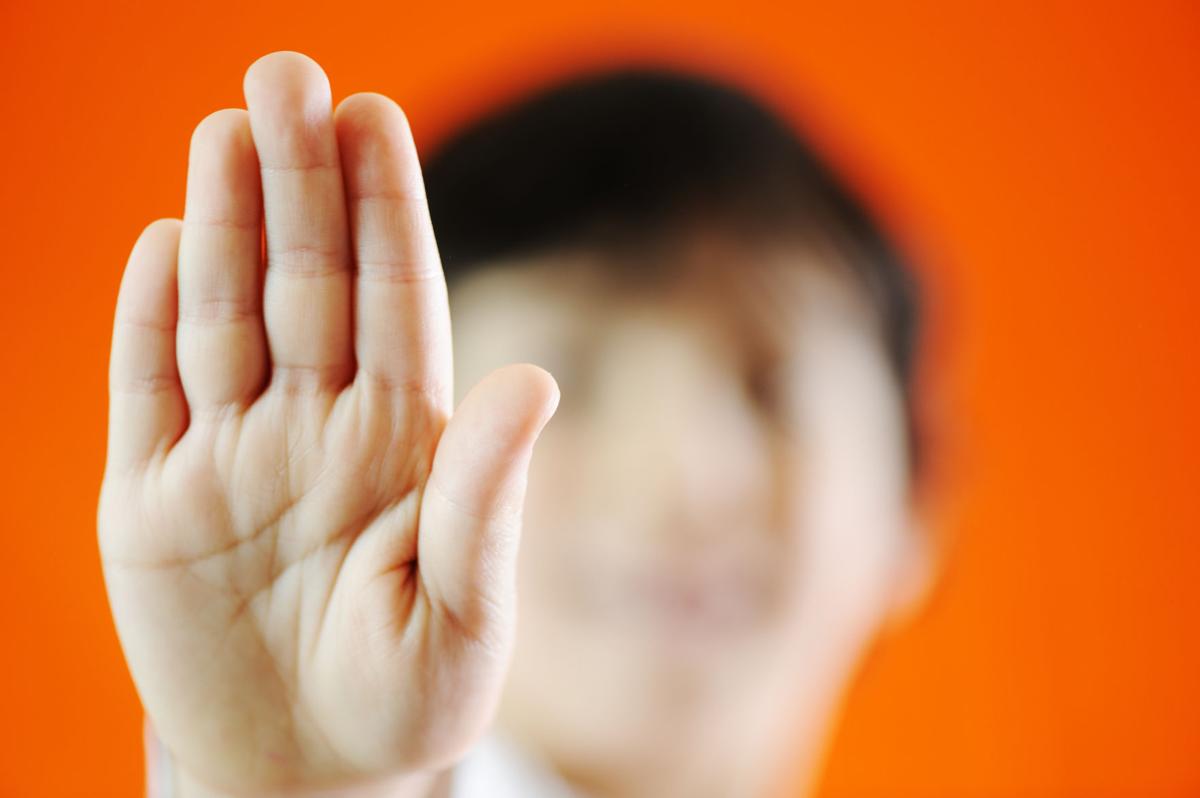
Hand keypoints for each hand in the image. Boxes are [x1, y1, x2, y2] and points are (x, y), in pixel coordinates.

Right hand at [98, 52, 557, 795]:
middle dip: (300, 183)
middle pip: (306, 285)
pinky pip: (149, 394)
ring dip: (226, 223)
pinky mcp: (153, 503)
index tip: (373, 119)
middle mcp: (318, 428)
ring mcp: (232, 457)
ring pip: (225, 316)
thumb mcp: (467, 610)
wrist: (310, 773)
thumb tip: (534, 378)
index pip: (394, 302)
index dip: (383, 212)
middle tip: (290, 74)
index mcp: (404, 441)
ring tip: (229, 128)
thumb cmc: (408, 696)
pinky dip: (150, 320)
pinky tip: (169, 241)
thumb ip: (488, 497)